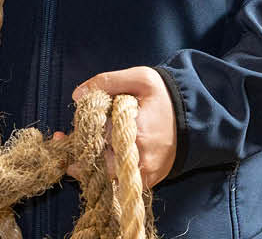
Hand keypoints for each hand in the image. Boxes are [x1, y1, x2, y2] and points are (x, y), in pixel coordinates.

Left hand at [71, 67, 177, 188]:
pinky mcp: (148, 181)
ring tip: (75, 148)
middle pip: (96, 162)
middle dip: (78, 152)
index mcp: (136, 132)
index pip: (94, 138)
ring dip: (87, 163)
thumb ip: (107, 82)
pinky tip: (94, 158)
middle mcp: (139, 159)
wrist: (197, 118)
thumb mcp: (140, 78)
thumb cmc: (166, 96)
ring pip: (104, 176)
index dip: (77, 135)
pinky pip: (118, 182)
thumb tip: (77, 95)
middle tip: (64, 140)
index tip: (64, 133)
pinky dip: (103, 171)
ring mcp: (144, 174)